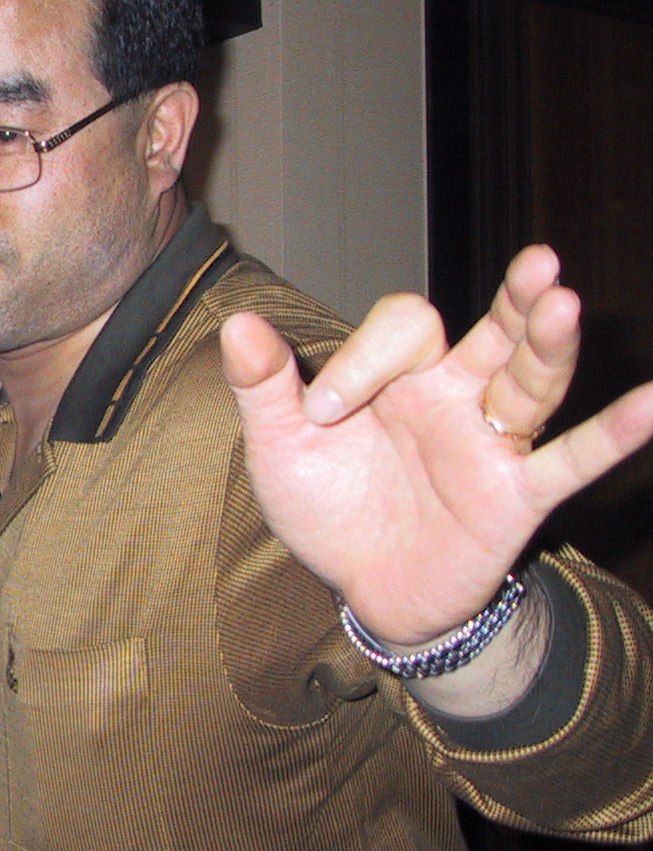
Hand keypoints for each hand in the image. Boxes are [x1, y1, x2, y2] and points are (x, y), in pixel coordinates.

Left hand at [220, 244, 652, 651]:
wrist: (361, 588)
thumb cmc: (327, 507)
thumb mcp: (281, 447)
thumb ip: (263, 387)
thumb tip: (237, 324)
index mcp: (399, 376)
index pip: (404, 330)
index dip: (364, 359)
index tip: (322, 412)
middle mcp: (455, 396)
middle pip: (495, 331)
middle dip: (514, 301)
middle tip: (539, 262)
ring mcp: (490, 442)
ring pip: (531, 381)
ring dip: (548, 346)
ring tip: (563, 302)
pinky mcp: (515, 494)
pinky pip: (570, 459)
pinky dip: (614, 434)